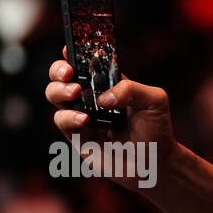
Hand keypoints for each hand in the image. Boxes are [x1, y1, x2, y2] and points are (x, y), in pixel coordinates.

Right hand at [45, 47, 178, 188]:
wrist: (157, 164)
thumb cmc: (157, 130)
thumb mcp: (154, 101)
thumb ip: (132, 90)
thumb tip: (104, 97)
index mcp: (108, 84)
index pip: (85, 63)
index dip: (73, 53)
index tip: (69, 48)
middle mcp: (91, 98)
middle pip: (61, 76)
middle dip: (58, 70)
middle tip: (68, 73)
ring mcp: (82, 116)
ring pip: (55, 96)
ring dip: (60, 91)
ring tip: (76, 92)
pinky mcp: (79, 137)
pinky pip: (62, 122)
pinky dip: (69, 117)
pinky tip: (84, 119)